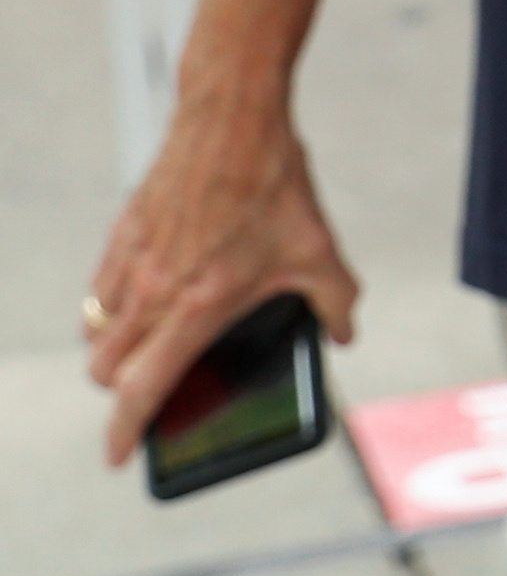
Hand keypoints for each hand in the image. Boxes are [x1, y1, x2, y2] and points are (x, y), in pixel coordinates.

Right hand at [84, 95, 359, 467]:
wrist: (232, 119)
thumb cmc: (275, 185)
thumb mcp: (321, 250)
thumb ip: (335, 302)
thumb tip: (341, 335)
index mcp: (198, 305)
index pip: (143, 387)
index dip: (126, 430)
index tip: (120, 457)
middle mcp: (154, 290)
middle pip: (106, 370)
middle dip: (122, 391)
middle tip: (148, 390)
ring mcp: (131, 262)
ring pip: (96, 332)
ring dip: (113, 350)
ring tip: (147, 348)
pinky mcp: (122, 234)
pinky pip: (98, 291)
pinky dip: (110, 308)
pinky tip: (144, 299)